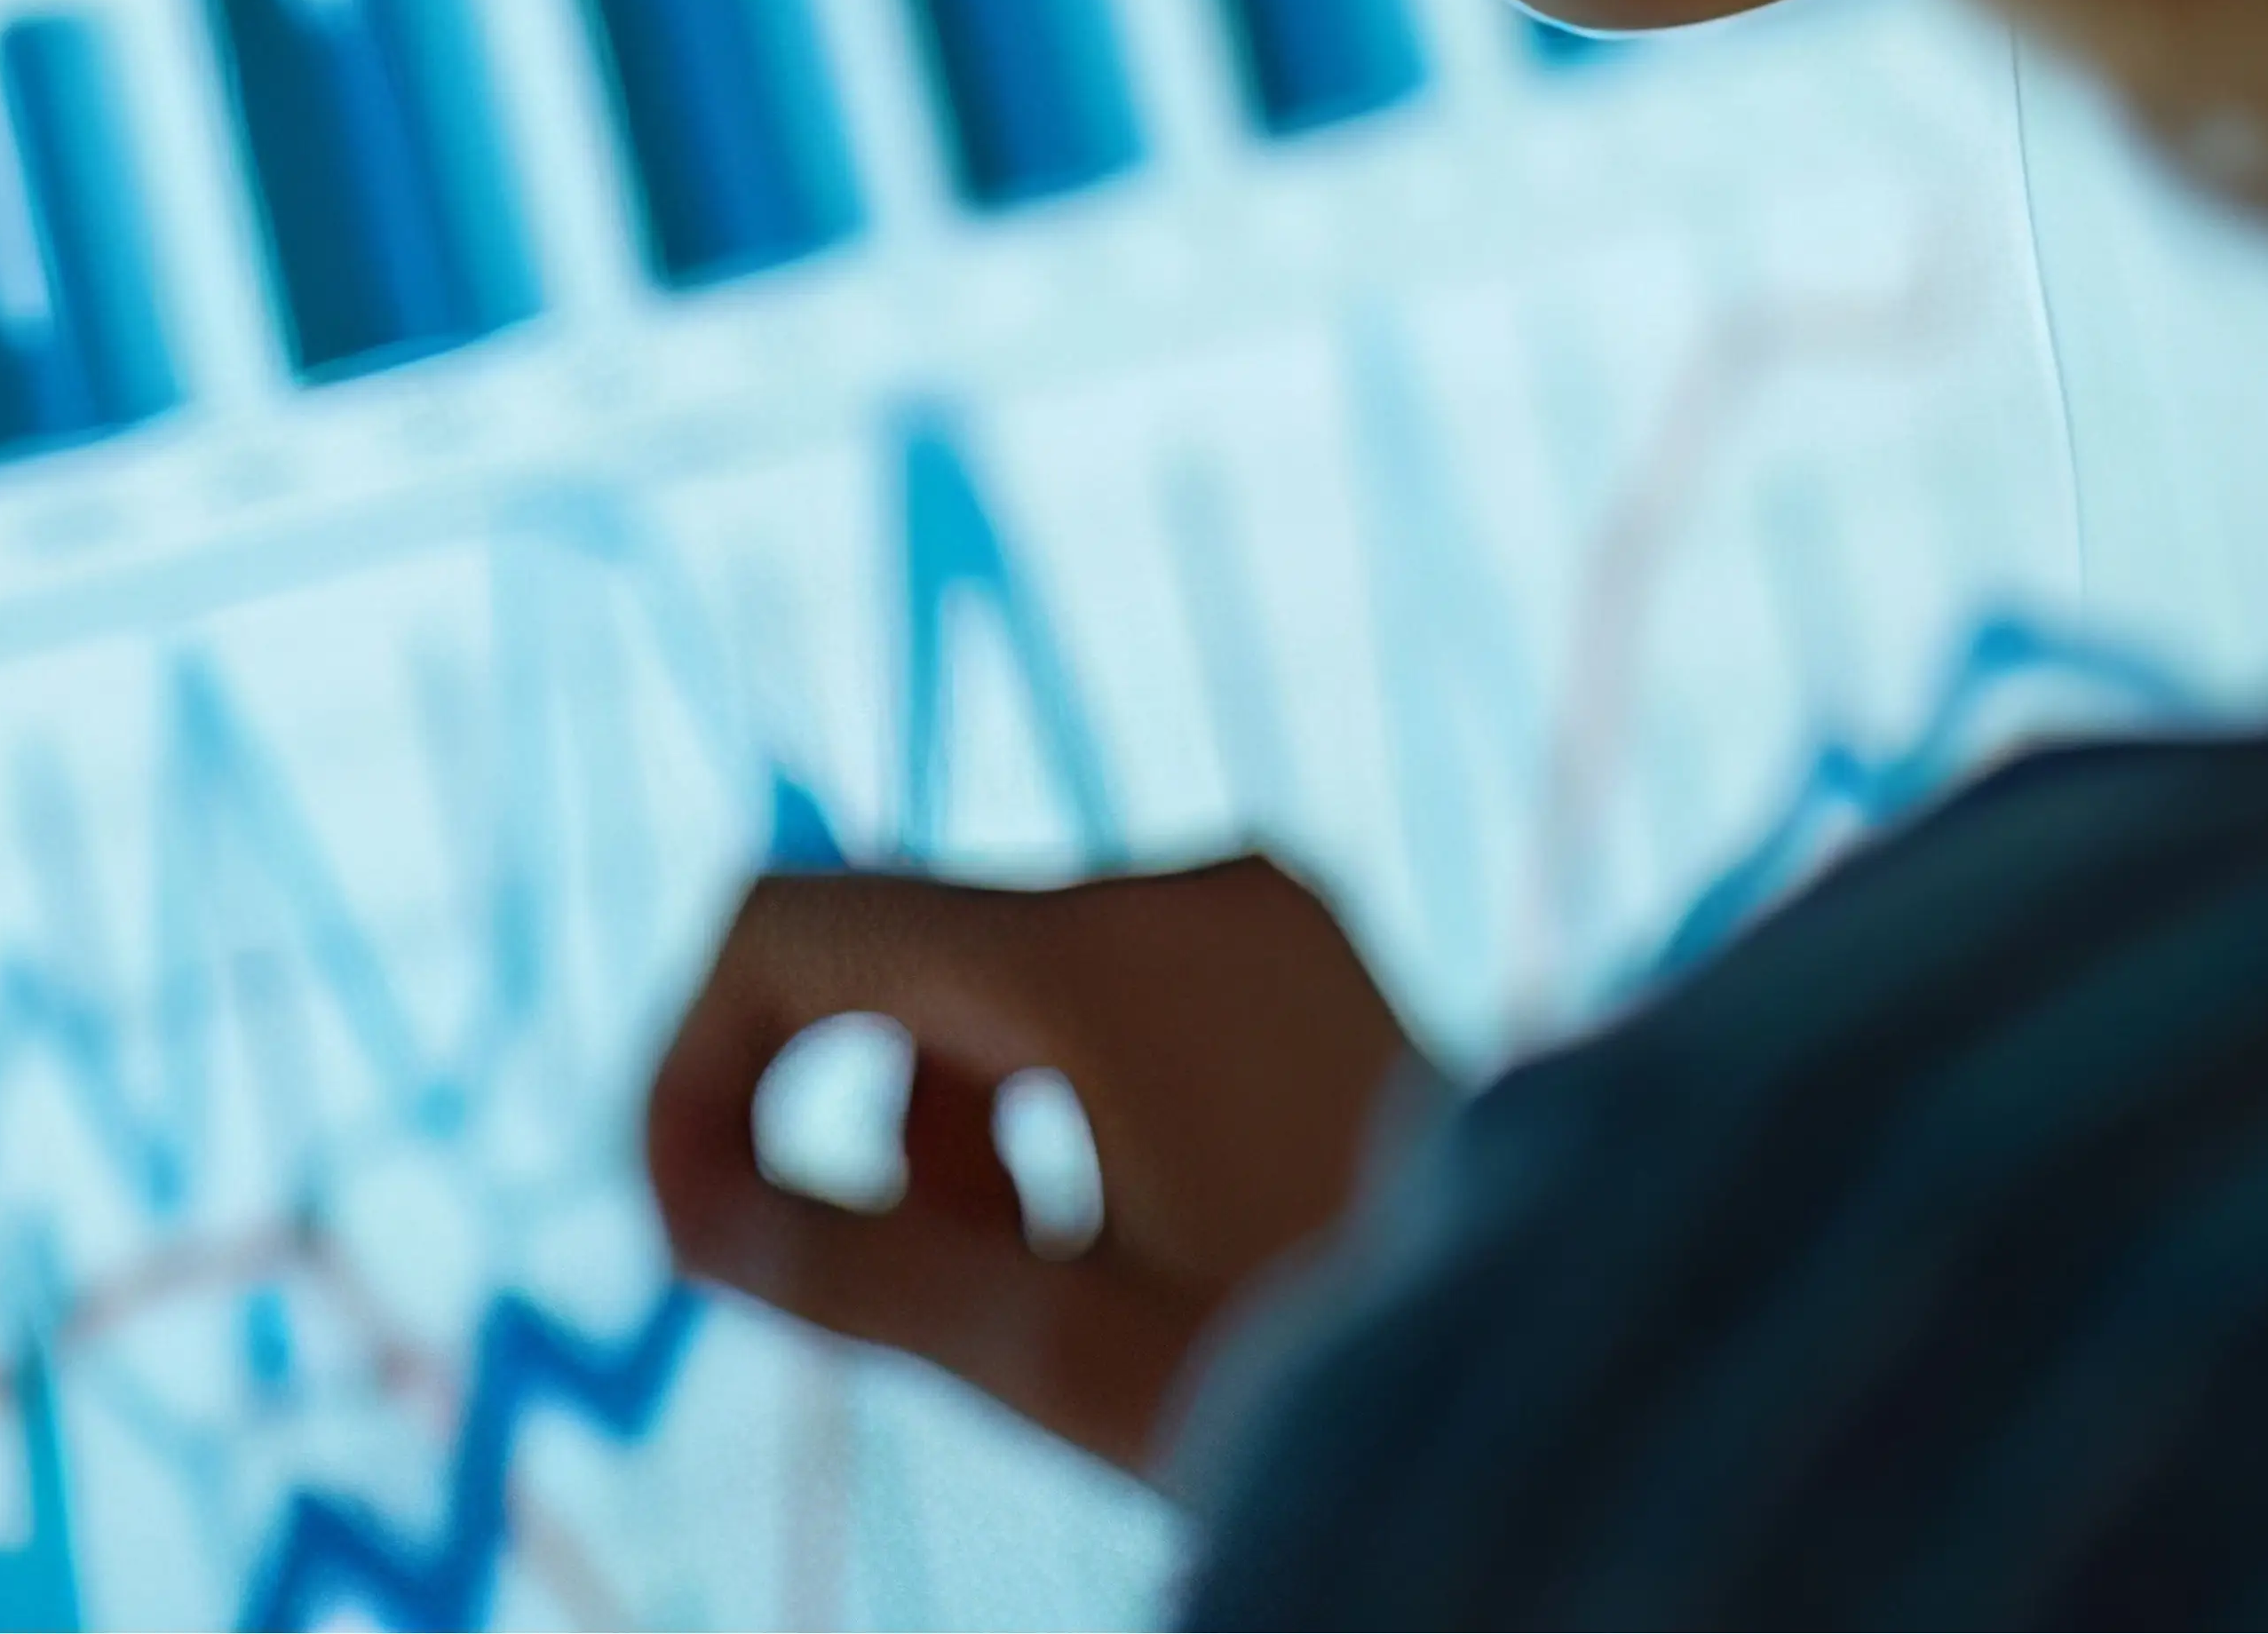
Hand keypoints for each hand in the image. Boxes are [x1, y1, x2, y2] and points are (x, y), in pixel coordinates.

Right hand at [642, 856, 1420, 1474]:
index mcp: (1108, 955)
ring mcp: (1253, 908)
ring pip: (988, 984)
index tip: (687, 1229)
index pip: (790, 926)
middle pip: (890, 953)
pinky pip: (1093, 995)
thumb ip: (845, 1269)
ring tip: (1023, 1295)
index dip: (695, 1067)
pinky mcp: (1294, 948)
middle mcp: (1183, 884)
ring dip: (945, 1133)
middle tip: (863, 1296)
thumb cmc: (1320, 1382)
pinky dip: (1044, 1107)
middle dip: (837, 1122)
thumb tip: (688, 1214)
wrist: (1580, 1383)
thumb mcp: (1050, 1354)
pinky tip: (1111, 1243)